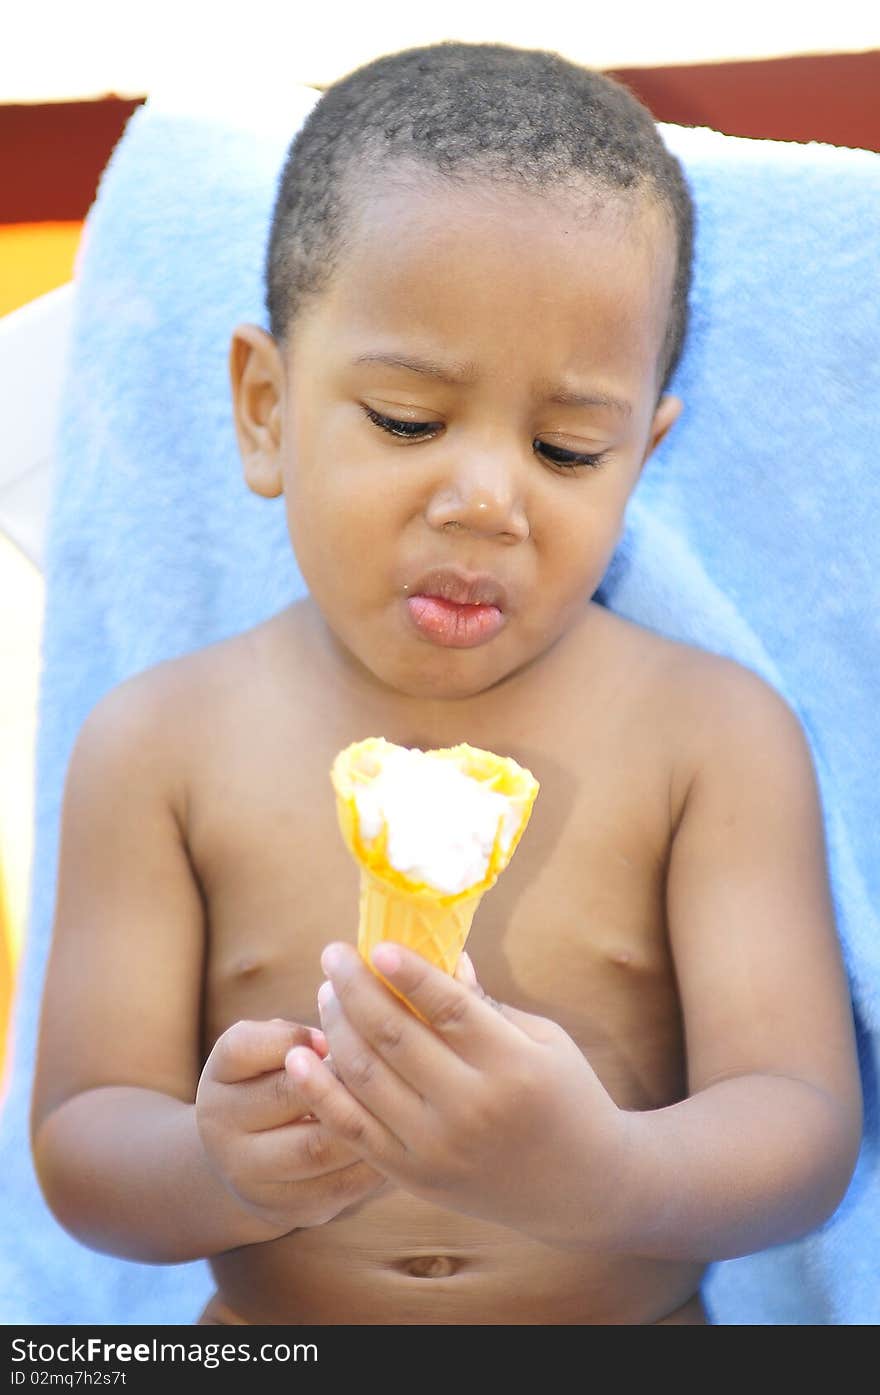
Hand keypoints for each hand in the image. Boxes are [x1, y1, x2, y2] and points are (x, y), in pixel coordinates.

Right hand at [195, 1016, 385, 1239]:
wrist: (250, 1161)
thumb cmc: (275, 1083)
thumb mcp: (269, 1052)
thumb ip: (297, 1037)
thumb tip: (344, 1038)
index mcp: (219, 1075)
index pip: (245, 1046)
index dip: (294, 1036)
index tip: (330, 1035)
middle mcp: (220, 1126)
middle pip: (288, 1095)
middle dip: (342, 1077)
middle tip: (385, 1063)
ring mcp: (249, 1175)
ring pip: (316, 1147)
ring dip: (363, 1121)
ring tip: (399, 1099)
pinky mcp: (284, 1209)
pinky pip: (338, 1186)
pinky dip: (372, 1162)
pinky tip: (398, 1139)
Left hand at [285, 943, 627, 1248]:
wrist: (580, 1188)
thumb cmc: (567, 1097)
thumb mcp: (545, 1041)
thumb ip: (488, 1004)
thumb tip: (442, 956)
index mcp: (512, 1066)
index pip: (448, 1009)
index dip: (409, 973)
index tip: (376, 944)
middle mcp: (472, 1108)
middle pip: (395, 1038)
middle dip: (355, 989)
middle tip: (333, 954)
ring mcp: (438, 1147)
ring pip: (367, 1078)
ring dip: (336, 1029)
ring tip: (326, 992)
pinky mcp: (414, 1176)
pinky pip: (353, 1130)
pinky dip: (319, 1093)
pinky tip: (298, 1058)